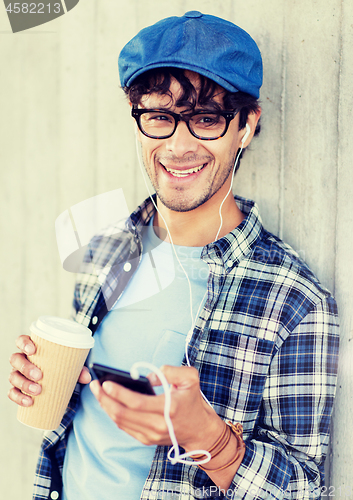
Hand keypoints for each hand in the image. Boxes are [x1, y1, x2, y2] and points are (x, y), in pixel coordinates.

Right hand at [8, 335, 90, 406]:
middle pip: (15, 359)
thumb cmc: (59, 367)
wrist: (55, 383)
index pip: (21, 340)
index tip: (33, 350)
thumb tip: (87, 377)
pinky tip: (28, 402)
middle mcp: (22, 359)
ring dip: (24, 384)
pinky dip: (18, 397)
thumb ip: (78, 369)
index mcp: (32, 348)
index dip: (24, 344)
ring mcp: (17, 374)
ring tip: (37, 391)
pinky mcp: (17, 388)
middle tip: (39, 376)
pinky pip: (12, 393)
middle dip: (26, 367)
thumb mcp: (69, 365)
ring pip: (13, 376)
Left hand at [90, 365, 222, 449]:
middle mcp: (158, 425)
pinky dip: (113, 414)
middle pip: (123, 414)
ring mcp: (150, 435)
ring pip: (121, 422)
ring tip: (97, 392)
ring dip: (106, 407)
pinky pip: (124, 427)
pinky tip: (108, 402)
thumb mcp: (191, 378)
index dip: (119, 393)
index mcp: (169, 409)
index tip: (106, 383)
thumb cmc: (192, 400)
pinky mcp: (146, 440)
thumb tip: (147, 378)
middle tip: (95, 385)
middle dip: (105, 399)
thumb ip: (171, 371)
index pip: (137, 403)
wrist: (199, 430)